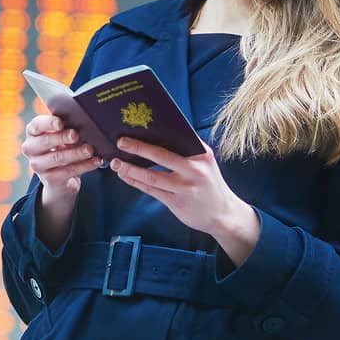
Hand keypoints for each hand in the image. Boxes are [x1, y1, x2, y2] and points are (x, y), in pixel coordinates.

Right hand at [21, 114, 100, 201]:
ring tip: (90, 149)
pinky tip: (95, 161)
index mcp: (32, 133)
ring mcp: (38, 165)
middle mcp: (30, 149)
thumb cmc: (60, 147)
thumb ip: (65, 128)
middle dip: (62, 137)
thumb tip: (83, 121)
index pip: (37, 125)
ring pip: (58, 157)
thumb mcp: (59, 135)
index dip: (48, 123)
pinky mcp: (50, 179)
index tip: (60, 123)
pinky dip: (84, 165)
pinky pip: (68, 171)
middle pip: (45, 141)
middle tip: (76, 135)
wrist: (57, 178)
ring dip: (76, 153)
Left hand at [110, 138, 261, 266]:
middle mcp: (194, 170)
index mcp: (201, 154)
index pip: (175, 139)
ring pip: (152, 177)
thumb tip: (158, 133)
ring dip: (131, 169)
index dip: (154, 132)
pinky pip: (152, 191)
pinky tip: (125, 176)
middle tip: (120, 142)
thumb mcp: (205, 163)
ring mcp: (185, 188)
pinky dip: (136, 182)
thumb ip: (188, 149)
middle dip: (138, 148)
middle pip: (160, 155)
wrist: (223, 214)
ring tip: (116, 163)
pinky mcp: (177, 202)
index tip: (136, 125)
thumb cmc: (209, 183)